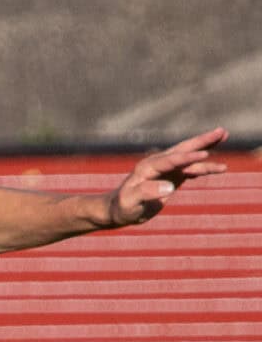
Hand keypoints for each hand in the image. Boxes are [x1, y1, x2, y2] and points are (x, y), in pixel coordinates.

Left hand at [109, 127, 227, 225]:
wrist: (117, 210)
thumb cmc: (122, 207)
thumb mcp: (132, 202)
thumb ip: (147, 192)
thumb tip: (169, 187)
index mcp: (148, 168)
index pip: (171, 160)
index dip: (188, 157)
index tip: (205, 154)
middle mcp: (158, 164)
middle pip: (184, 149)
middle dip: (203, 141)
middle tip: (221, 131)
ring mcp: (165, 169)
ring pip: (189, 157)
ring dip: (207, 149)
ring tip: (225, 140)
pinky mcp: (171, 176)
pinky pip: (190, 170)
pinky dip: (203, 167)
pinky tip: (218, 167)